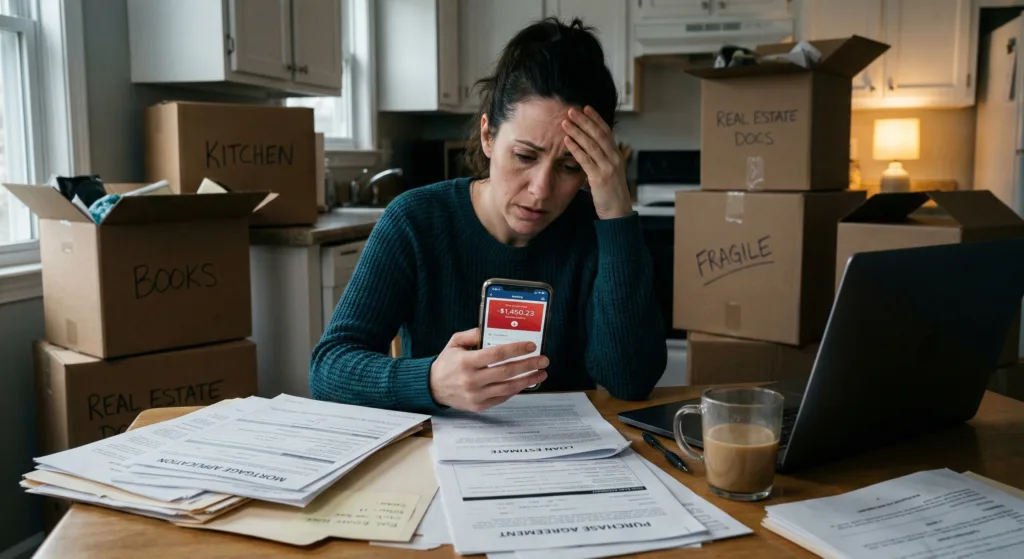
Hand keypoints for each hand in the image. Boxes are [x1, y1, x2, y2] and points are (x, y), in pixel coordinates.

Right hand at [429, 327, 548, 411]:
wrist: (432, 387)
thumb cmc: (446, 363)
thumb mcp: (454, 343)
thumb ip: (472, 334)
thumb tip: (490, 329)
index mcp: (466, 362)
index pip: (496, 354)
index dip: (516, 350)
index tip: (530, 346)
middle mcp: (471, 380)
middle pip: (506, 372)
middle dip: (528, 365)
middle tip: (543, 360)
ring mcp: (476, 395)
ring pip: (508, 388)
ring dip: (527, 380)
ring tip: (541, 373)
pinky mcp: (479, 406)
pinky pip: (502, 398)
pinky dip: (515, 390)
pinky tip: (525, 382)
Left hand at [562, 106, 632, 219]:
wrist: (618, 213)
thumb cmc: (611, 194)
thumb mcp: (609, 172)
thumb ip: (601, 160)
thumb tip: (588, 149)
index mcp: (617, 156)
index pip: (606, 132)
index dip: (596, 119)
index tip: (586, 108)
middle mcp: (614, 159)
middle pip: (598, 134)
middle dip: (585, 121)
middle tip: (572, 110)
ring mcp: (608, 167)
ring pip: (591, 144)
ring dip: (577, 132)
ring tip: (566, 122)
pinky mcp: (600, 178)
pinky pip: (586, 159)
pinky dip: (575, 149)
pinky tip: (567, 141)